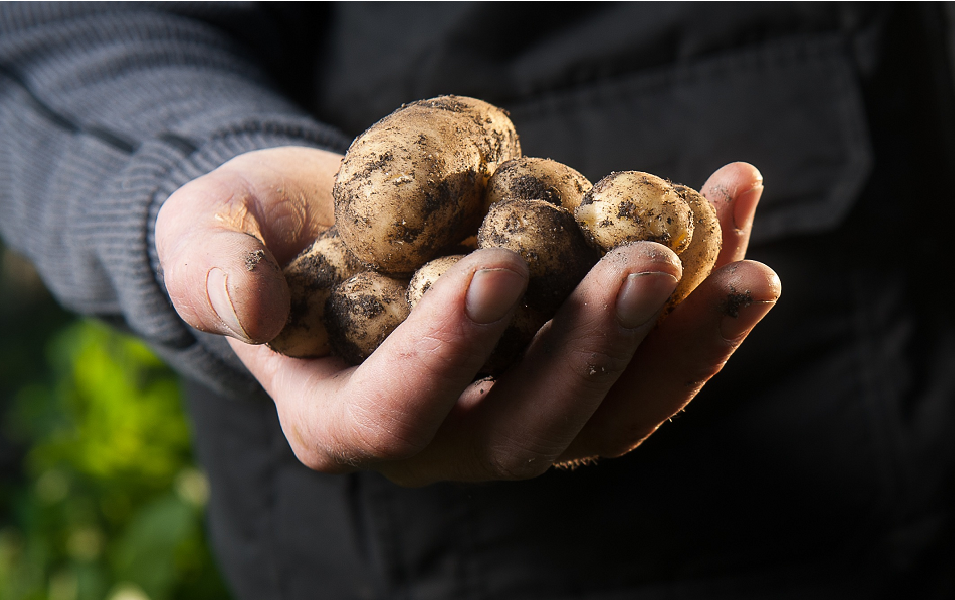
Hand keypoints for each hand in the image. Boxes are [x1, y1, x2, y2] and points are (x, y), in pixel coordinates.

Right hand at [157, 146, 778, 484]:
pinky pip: (652, 352)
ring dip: (687, 343)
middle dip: (599, 350)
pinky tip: (736, 200)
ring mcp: (519, 411)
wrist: (321, 223)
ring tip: (749, 267)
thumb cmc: (250, 230)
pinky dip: (702, 289)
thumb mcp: (205, 233)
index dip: (449, 351)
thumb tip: (246, 305)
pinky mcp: (576, 371)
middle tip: (652, 263)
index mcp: (343, 419)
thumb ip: (212, 269)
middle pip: (534, 428)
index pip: (398, 410)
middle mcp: (443, 440)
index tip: (500, 266)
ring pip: (617, 412)